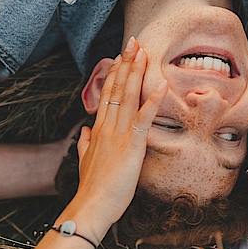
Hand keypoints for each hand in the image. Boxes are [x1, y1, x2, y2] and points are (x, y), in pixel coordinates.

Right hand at [74, 38, 167, 231]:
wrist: (92, 206)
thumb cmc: (93, 187)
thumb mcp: (85, 161)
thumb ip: (85, 144)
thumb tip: (84, 131)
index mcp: (99, 129)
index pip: (108, 95)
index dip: (115, 74)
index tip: (121, 57)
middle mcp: (107, 126)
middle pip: (117, 88)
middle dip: (126, 64)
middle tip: (133, 42)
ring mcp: (119, 133)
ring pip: (128, 96)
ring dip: (137, 72)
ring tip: (143, 51)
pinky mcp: (132, 144)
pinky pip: (145, 118)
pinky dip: (154, 100)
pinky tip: (163, 85)